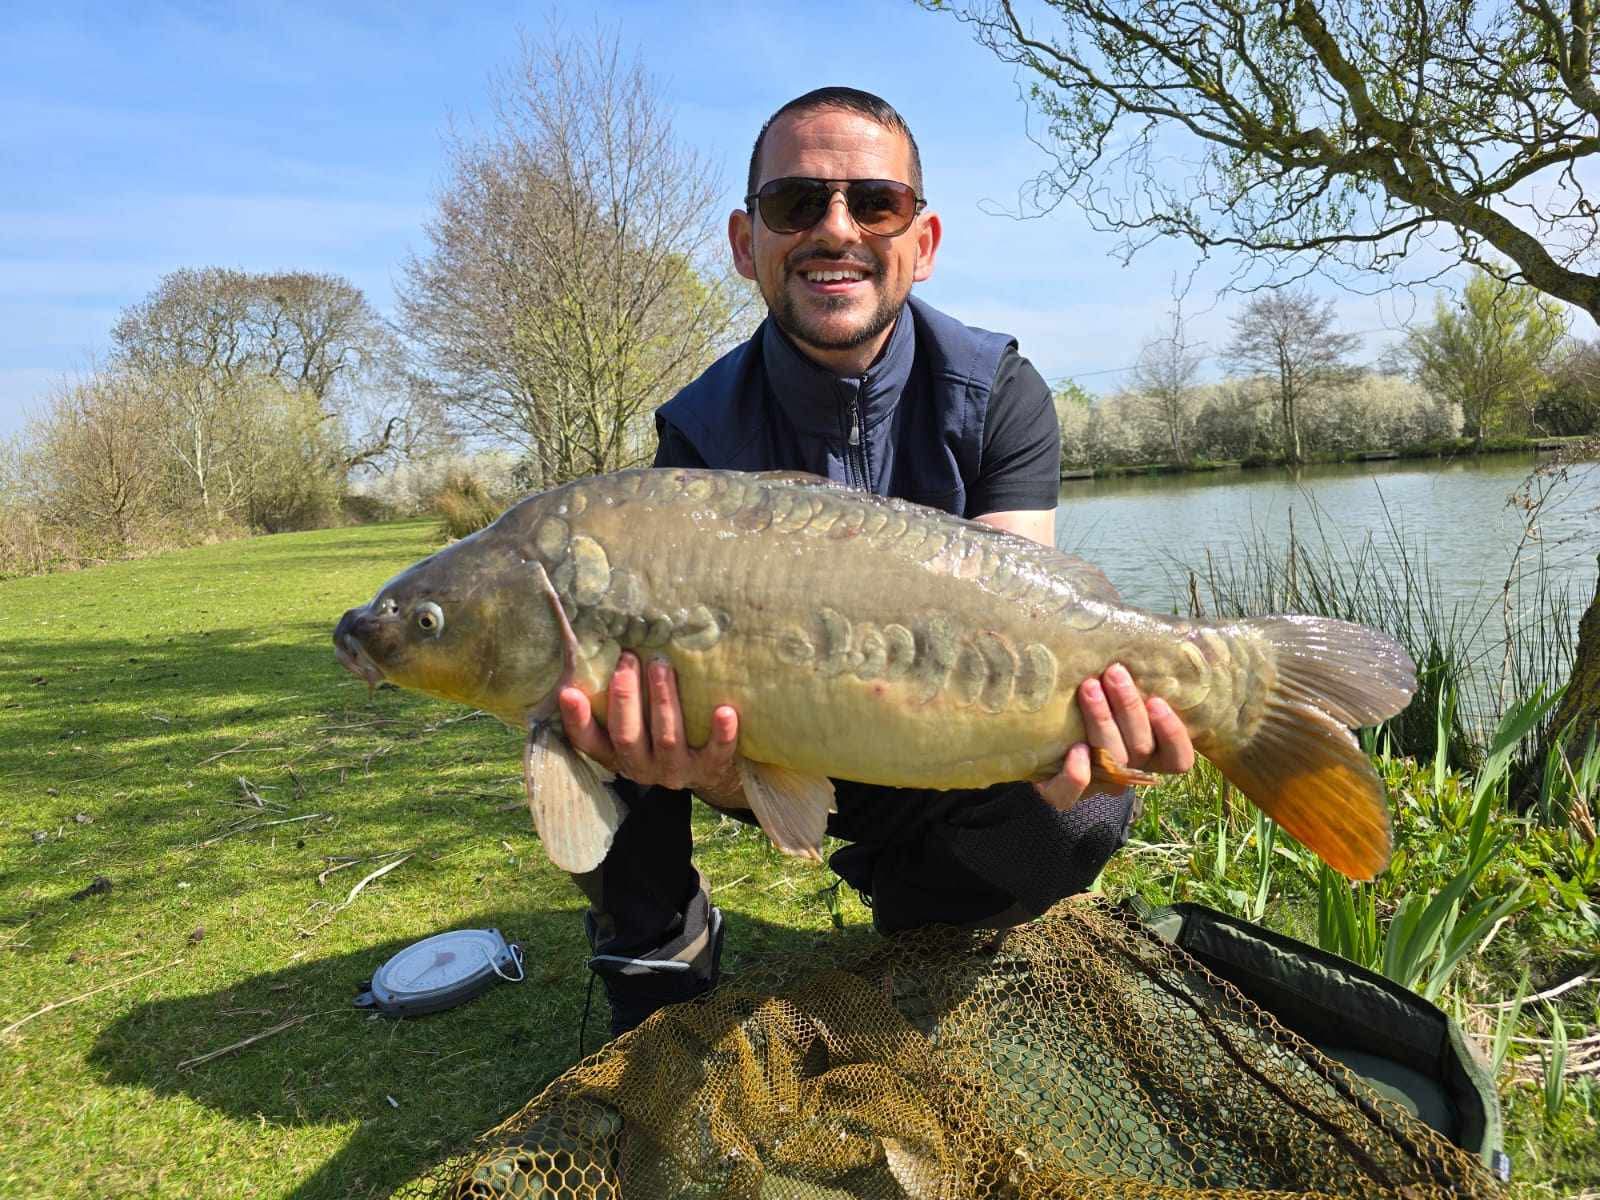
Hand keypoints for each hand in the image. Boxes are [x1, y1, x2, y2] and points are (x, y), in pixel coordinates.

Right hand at [558, 652, 744, 803]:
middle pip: (627, 736)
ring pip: (667, 738)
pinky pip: (716, 753)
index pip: (588, 741)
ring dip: (663, 699)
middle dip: (626, 697)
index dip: (577, 719)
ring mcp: (675, 770)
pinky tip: (725, 711)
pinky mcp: (709, 769)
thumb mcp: (635, 725)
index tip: (568, 691)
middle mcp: (642, 767)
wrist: (709, 771)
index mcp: (616, 755)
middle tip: (628, 659)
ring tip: (661, 665)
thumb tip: (605, 647)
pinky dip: (721, 733)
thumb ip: (620, 700)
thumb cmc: (661, 734)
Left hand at [1035, 662, 1194, 810]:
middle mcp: (1128, 773)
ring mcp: (1096, 785)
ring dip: (1101, 721)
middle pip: (1140, 749)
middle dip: (1128, 708)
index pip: (1178, 759)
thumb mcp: (1118, 700)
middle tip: (1114, 672)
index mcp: (1151, 755)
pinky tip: (1075, 747)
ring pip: (1111, 759)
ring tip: (1089, 686)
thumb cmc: (1092, 712)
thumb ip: (1132, 684)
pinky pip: (1071, 793)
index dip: (1172, 733)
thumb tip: (1138, 643)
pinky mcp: (1062, 794)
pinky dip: (1076, 773)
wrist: (1043, 746)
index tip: (1157, 700)